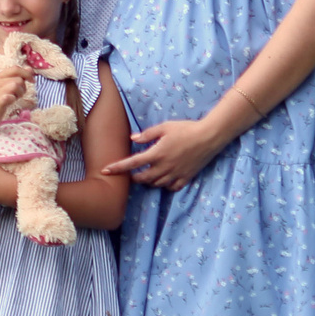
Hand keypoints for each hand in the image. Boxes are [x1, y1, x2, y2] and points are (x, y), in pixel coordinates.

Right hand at [0, 64, 33, 120]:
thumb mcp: (6, 86)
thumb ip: (17, 77)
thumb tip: (30, 69)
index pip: (15, 68)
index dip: (26, 74)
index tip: (32, 81)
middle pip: (18, 79)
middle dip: (23, 87)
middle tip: (19, 94)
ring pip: (15, 85)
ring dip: (19, 93)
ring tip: (14, 98)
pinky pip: (8, 96)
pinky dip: (12, 98)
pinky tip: (11, 101)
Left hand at [102, 116, 229, 190]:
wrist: (209, 137)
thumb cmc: (186, 129)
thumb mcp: (164, 127)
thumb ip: (147, 134)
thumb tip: (133, 138)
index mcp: (157, 154)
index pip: (132, 163)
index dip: (118, 168)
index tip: (106, 170)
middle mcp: (164, 167)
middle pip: (143, 178)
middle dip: (134, 178)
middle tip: (131, 174)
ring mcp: (175, 174)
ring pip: (156, 184)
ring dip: (149, 181)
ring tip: (148, 174)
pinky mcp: (185, 178)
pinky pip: (171, 188)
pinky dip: (165, 186)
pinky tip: (165, 179)